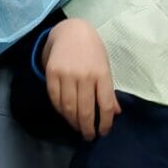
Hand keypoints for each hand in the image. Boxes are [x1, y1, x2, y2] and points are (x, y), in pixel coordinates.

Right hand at [43, 19, 120, 139]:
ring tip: (77, 127)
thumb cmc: (92, 50)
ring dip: (73, 122)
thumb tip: (115, 113)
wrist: (71, 31)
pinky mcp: (52, 73)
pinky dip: (60, 111)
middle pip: (86, 110)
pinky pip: (55, 99)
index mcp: (102, 73)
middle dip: (88, 128)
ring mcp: (67, 74)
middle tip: (89, 136)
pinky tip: (66, 114)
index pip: (105, 105)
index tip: (103, 132)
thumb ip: (109, 91)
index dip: (105, 123)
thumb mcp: (105, 67)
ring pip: (69, 108)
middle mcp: (85, 75)